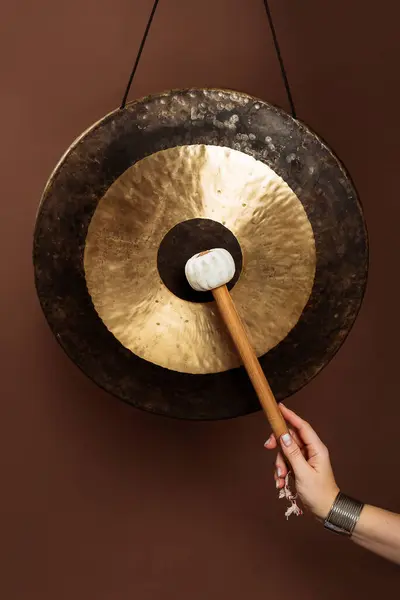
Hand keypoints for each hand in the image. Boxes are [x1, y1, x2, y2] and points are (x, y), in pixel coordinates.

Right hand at [264, 404, 338, 519]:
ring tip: (280, 478)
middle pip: (290, 438)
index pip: (302, 426)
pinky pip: (286, 462)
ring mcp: (305, 458)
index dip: (290, 415)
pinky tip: (281, 483)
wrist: (326, 510)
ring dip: (279, 464)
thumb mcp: (303, 473)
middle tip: (267, 447)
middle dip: (278, 445)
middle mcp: (311, 450)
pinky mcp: (300, 466)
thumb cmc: (319, 493)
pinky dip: (281, 471)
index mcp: (316, 448)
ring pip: (285, 451)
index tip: (279, 407)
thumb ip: (292, 453)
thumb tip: (283, 436)